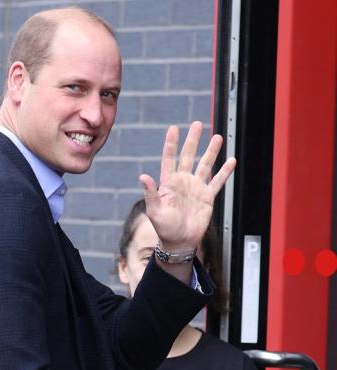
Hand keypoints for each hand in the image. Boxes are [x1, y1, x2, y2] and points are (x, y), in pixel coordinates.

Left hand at [140, 121, 236, 249]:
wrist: (179, 242)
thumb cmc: (164, 228)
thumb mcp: (154, 211)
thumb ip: (150, 193)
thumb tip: (143, 176)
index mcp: (168, 184)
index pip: (169, 159)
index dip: (171, 144)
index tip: (173, 128)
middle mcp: (183, 182)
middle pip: (188, 156)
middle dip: (193, 140)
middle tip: (197, 124)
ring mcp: (196, 188)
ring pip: (205, 165)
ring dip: (211, 151)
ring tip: (217, 137)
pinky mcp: (207, 197)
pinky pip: (218, 181)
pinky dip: (224, 171)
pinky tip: (231, 160)